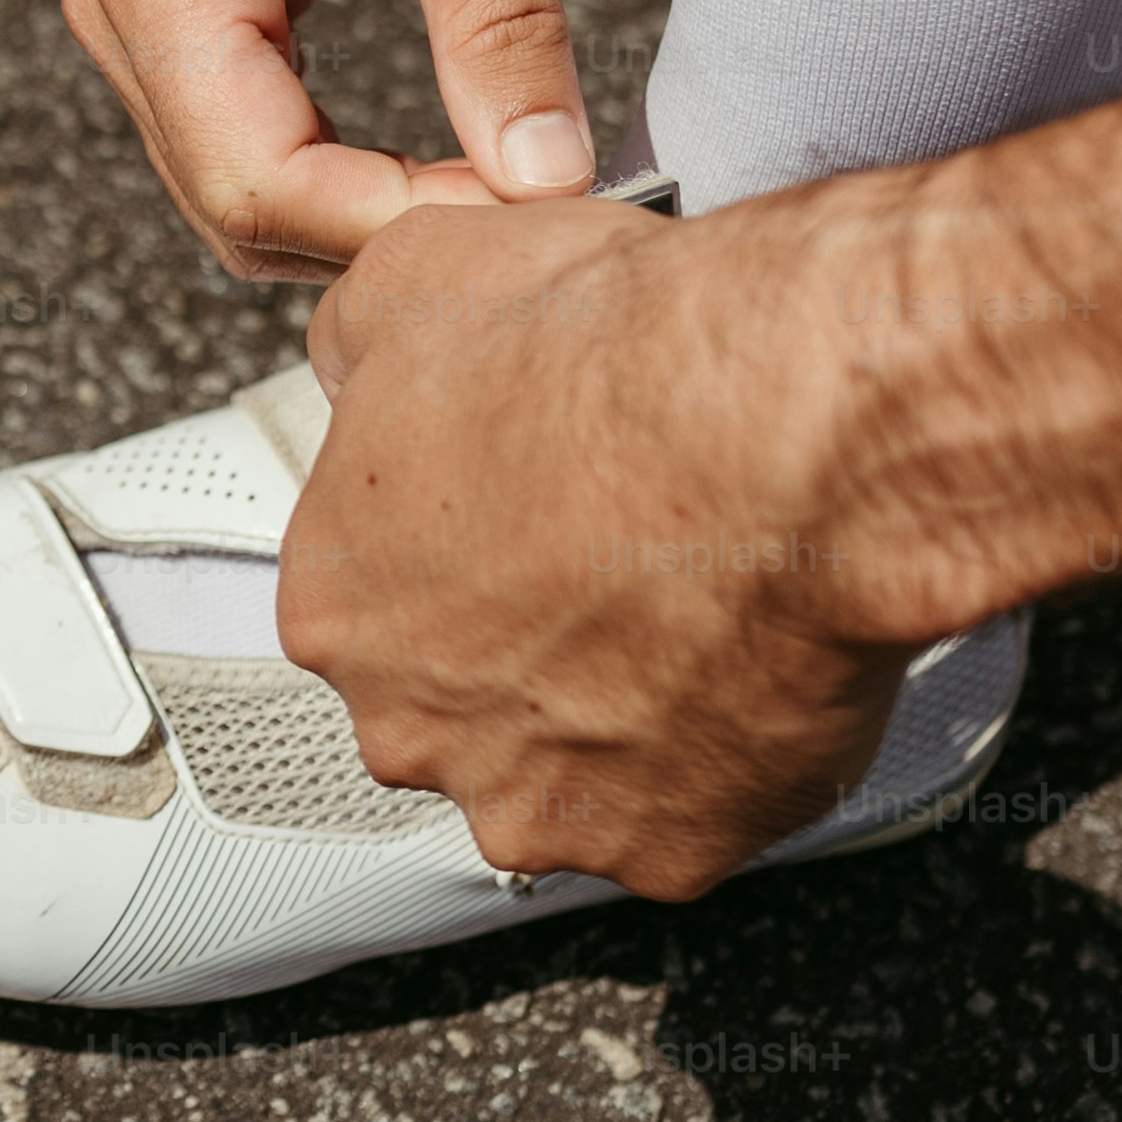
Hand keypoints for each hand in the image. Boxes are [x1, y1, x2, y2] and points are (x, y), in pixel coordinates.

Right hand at [61, 0, 596, 280]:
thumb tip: (549, 179)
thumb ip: (498, 20)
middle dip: (383, 233)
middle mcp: (119, 2)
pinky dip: (349, 165)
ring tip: (507, 183)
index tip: (535, 218)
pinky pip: (253, 133)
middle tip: (540, 215)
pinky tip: (451, 151)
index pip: (257, 180)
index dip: (397, 225)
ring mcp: (141, 7)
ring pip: (241, 190)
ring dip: (367, 211)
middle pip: (238, 207)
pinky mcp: (187, 1)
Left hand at [278, 191, 921, 897]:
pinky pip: (686, 815)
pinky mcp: (665, 848)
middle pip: (455, 702)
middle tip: (612, 565)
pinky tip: (747, 666)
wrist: (786, 427)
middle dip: (524, 647)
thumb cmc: (619, 358)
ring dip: (616, 711)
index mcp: (336, 606)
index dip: (460, 549)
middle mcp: (414, 725)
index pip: (372, 600)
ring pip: (565, 769)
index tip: (523, 517)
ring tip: (690, 611)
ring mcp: (539, 801)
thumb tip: (354, 361)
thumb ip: (355, 343)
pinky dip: (719, 758)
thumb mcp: (417, 274)